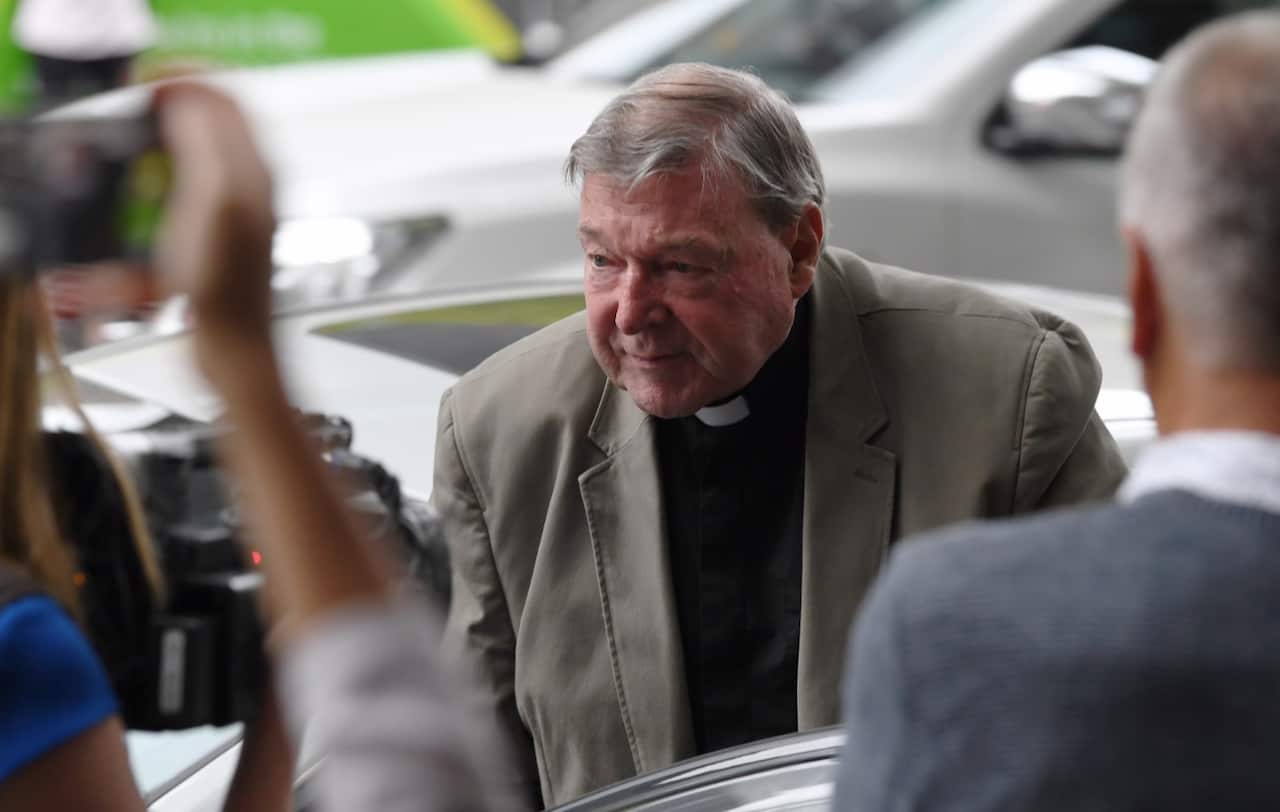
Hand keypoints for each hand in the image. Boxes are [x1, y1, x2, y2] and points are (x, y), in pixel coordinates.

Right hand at [152, 82, 276, 390]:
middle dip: (176, 102)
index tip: (149, 87)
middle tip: (141, 107)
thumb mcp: (211, 199)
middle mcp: (256, 183)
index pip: (228, 96)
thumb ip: (203, 140)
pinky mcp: (225, 230)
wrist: (235, 346)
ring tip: (145, 139)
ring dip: (172, 133)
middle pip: (218, 116)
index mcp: (257, 168)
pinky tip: (156, 186)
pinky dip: (171, 170)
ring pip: (207, 145)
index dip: (185, 80)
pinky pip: (197, 179)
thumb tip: (190, 95)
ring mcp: (243, 207)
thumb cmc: (225, 287)